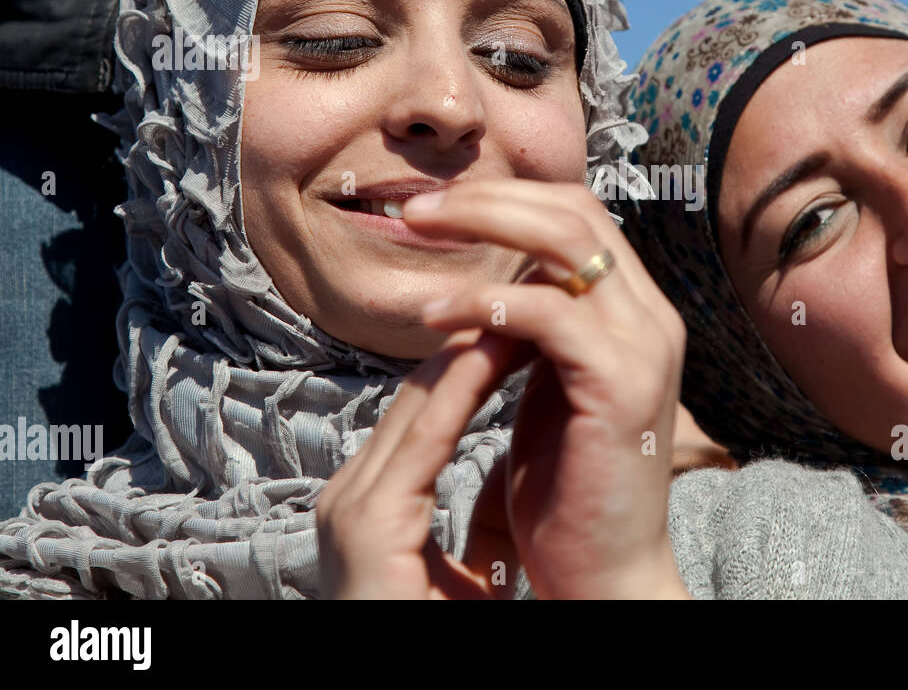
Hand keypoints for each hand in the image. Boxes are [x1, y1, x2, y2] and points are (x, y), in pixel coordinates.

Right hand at [316, 327, 530, 598]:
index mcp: (370, 503)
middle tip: (524, 304)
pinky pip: (427, 437)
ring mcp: (353, 504)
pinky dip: (464, 387)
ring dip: (472, 351)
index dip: (470, 365)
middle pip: (417, 394)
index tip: (521, 335)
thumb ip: (485, 527)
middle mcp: (351, 494)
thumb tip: (514, 480)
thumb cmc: (431, 634)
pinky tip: (496, 350)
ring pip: (419, 402)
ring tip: (518, 311)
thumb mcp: (466, 576)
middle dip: (472, 345)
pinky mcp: (371, 521)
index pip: (423, 411)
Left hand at [408, 179, 690, 598]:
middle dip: (487, 198)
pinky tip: (435, 316)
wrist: (604, 571)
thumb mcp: (548, 386)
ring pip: (566, 239)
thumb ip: (534, 329)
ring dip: (481, 226)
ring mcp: (644, 345)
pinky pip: (549, 312)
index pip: (578, 215)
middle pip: (574, 209)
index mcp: (636, 313)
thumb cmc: (567, 489)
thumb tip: (493, 277)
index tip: (435, 208)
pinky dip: (484, 302)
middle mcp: (651, 317)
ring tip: (416, 235)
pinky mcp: (621, 383)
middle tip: (414, 207)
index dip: (507, 198)